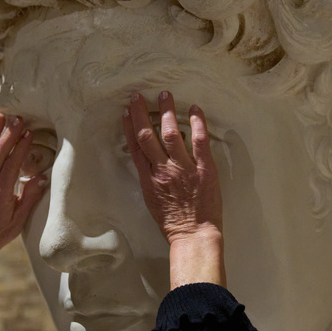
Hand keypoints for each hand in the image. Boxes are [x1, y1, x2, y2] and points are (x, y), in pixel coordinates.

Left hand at [0, 113, 47, 295]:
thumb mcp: (21, 218)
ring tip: (0, 116)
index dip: (19, 149)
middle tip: (17, 119)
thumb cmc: (5, 228)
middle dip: (6, 136)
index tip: (29, 134)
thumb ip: (30, 197)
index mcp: (0, 195)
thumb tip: (42, 178)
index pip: (10, 167)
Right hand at [123, 92, 224, 288]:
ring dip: (167, 112)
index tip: (127, 111)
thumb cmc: (173, 222)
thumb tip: (151, 160)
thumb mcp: (152, 200)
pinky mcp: (204, 169)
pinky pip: (199, 141)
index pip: (135, 146)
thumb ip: (151, 179)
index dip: (130, 126)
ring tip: (165, 95)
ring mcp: (184, 168)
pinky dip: (197, 123)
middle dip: (142, 113)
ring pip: (171, 134)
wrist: (194, 235)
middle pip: (148, 136)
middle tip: (139, 96)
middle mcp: (163, 170)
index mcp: (149, 179)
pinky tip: (195, 109)